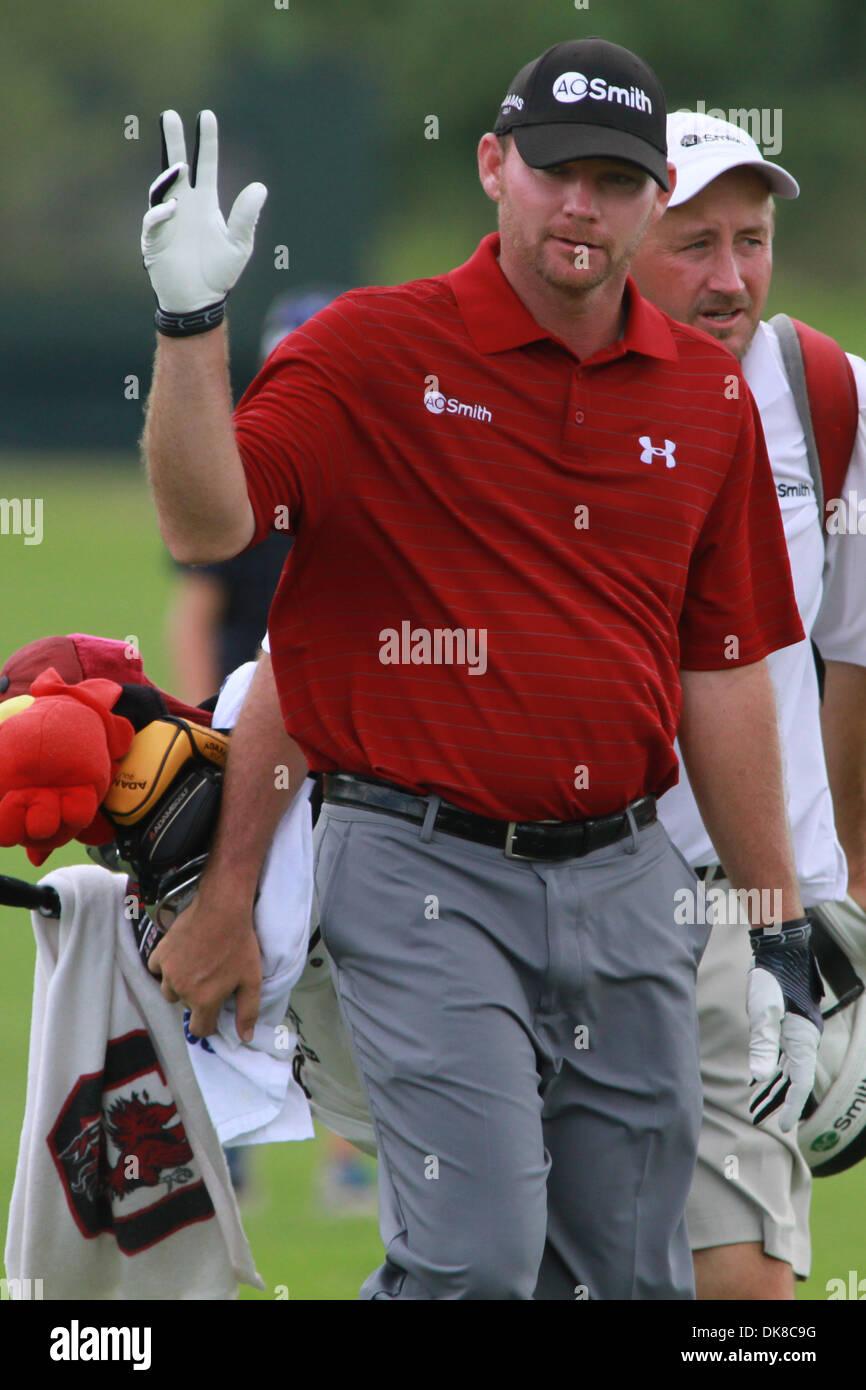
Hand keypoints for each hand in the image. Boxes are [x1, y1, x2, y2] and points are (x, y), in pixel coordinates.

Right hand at [141, 109, 266, 317]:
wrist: (199, 300)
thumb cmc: (219, 272)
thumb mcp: (239, 244)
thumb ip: (246, 216)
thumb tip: (260, 187)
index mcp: (206, 202)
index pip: (206, 164)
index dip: (207, 141)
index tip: (207, 116)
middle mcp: (184, 204)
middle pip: (177, 165)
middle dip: (174, 141)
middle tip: (170, 115)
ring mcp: (167, 219)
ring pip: (162, 188)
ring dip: (169, 176)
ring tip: (180, 167)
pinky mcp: (154, 239)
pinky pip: (154, 220)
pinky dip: (161, 213)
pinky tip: (172, 208)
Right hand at [147, 890, 261, 1042]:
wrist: (222, 909)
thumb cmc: (240, 944)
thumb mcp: (252, 980)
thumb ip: (247, 1012)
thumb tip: (244, 1038)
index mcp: (205, 1000)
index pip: (199, 1029)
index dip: (208, 1023)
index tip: (214, 1011)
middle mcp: (182, 990)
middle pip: (186, 1006)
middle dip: (197, 998)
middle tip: (211, 977)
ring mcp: (168, 972)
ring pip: (169, 990)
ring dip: (181, 984)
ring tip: (197, 966)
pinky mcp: (160, 953)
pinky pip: (157, 969)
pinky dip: (166, 966)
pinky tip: (182, 955)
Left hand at [747, 918, 823, 1131]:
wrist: (781, 950)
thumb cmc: (772, 977)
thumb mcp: (763, 1010)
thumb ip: (762, 1043)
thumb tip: (757, 1077)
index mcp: (803, 1038)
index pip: (801, 1081)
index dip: (792, 1105)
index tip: (783, 1127)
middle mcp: (804, 1038)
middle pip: (795, 1078)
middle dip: (780, 1101)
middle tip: (764, 1121)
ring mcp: (798, 1032)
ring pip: (789, 1068)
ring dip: (775, 1087)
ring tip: (757, 1107)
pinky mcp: (789, 1025)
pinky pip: (784, 1055)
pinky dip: (773, 1069)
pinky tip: (761, 1078)